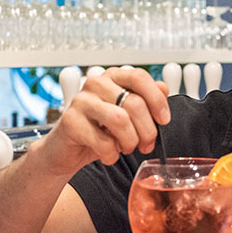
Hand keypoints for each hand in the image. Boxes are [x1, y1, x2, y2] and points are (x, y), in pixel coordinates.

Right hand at [33, 67, 169, 177]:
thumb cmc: (100, 130)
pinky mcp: (70, 121)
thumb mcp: (128, 114)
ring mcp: (81, 101)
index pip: (139, 77)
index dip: (157, 100)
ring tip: (126, 148)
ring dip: (130, 141)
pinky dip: (112, 154)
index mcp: (113, 77)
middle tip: (146, 145)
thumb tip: (163, 89)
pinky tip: (109, 155)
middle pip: (134, 103)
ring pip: (120, 120)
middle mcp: (96, 83)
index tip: (164, 120)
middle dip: (147, 131)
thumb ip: (146, 100)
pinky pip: (103, 141)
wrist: (67, 149)